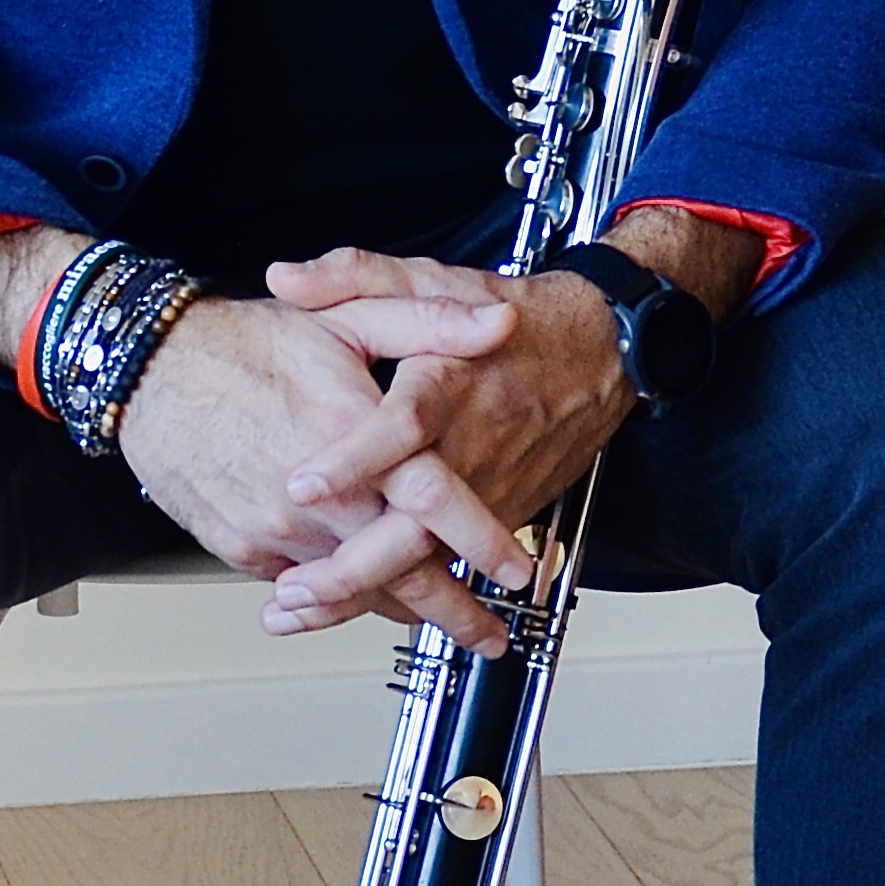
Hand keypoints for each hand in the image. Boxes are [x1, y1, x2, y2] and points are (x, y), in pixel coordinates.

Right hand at [0, 218, 527, 651]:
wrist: (147, 369)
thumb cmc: (242, 343)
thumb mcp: (344, 317)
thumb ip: (429, 323)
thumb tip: (499, 324)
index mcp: (351, 434)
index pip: (432, 499)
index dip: (482, 538)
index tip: (518, 569)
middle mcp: (316, 496)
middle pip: (400, 570)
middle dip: (454, 612)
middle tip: (490, 634)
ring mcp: (277, 530)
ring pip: (353, 587)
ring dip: (398, 608)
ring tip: (438, 623)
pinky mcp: (243, 548)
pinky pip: (305, 586)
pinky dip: (339, 596)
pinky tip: (362, 596)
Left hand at [256, 248, 633, 639]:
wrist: (600, 351)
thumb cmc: (512, 317)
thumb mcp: (432, 278)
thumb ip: (354, 275)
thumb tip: (284, 278)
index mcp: (448, 384)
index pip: (400, 427)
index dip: (352, 459)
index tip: (301, 484)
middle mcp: (468, 447)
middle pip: (414, 520)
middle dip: (352, 565)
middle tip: (293, 588)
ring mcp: (487, 489)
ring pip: (429, 557)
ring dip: (368, 593)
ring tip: (303, 610)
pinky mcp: (499, 514)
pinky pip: (447, 563)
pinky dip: (402, 593)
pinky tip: (348, 609)